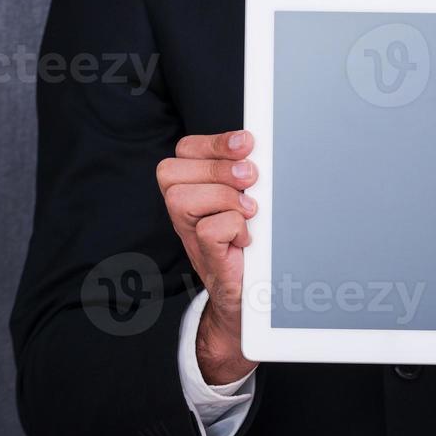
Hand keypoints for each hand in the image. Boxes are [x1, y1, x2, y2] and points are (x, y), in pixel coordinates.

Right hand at [156, 130, 258, 384]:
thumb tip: (260, 147)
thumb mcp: (253, 196)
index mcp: (195, 186)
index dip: (214, 143)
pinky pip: (208, 230)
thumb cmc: (255, 239)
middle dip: (219, 168)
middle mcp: (184, 209)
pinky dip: (233, 228)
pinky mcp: (205, 258)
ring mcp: (189, 234)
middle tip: (251, 179)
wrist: (255, 291)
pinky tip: (246, 237)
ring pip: (183, 198)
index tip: (247, 143)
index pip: (185, 149)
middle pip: (174, 169)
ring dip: (224, 199)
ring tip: (249, 212)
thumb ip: (249, 171)